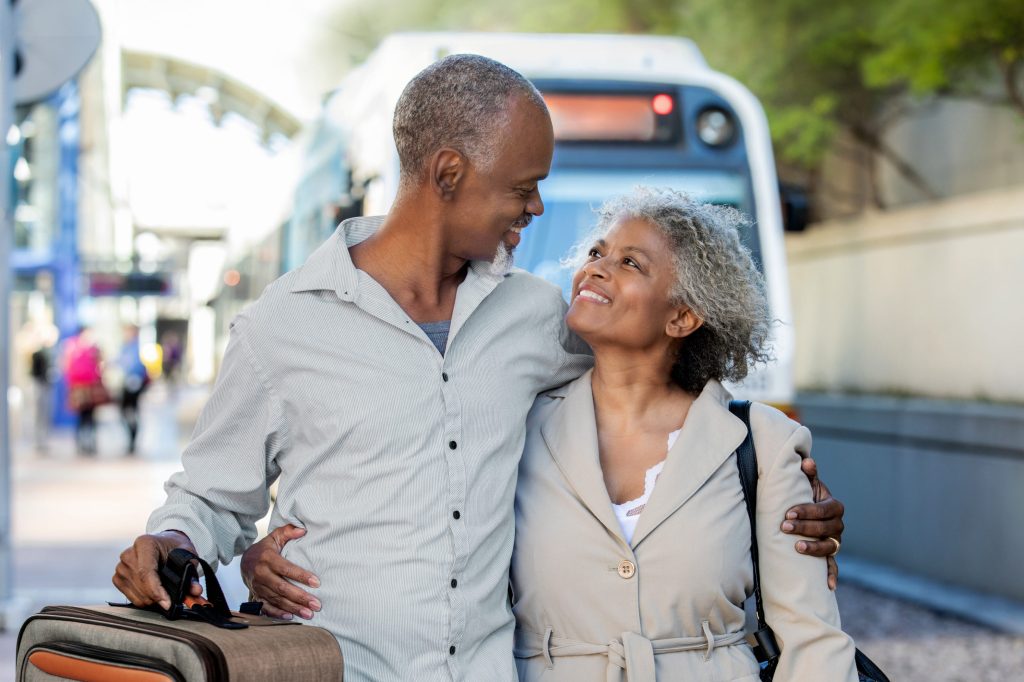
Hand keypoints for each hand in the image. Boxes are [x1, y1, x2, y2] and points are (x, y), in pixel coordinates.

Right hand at [113, 530, 196, 609]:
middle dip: (158, 598)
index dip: (156, 590)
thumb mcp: (187, 556)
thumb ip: (191, 574)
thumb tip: (195, 591)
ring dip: (152, 600)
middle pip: (141, 586)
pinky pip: (131, 598)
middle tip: (172, 599)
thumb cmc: (174, 548)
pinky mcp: (118, 578)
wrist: (164, 544)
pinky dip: (145, 599)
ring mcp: (121, 567)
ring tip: (164, 593)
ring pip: (136, 595)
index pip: (146, 572)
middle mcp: (128, 554)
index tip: (168, 603)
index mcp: (144, 543)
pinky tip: (154, 592)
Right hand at [240, 524, 320, 619]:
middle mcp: (261, 574)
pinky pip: (266, 607)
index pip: (286, 568)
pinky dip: (277, 614)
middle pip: (282, 588)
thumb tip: (303, 530)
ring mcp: (258, 587)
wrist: (245, 561)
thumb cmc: (265, 549)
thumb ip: (288, 531)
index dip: (301, 576)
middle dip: (300, 597)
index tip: (316, 582)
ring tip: (309, 614)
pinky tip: (290, 617)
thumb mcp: (275, 537)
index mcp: (267, 558)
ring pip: (276, 600)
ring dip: (293, 608)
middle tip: (316, 604)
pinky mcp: (256, 596)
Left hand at [782, 457, 844, 589]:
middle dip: (805, 527)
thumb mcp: (809, 485)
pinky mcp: (830, 555)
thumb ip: (809, 475)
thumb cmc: (807, 497)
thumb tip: (806, 461)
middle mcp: (838, 525)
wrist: (812, 513)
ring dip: (815, 548)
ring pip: (829, 547)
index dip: (807, 511)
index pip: (824, 510)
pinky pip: (833, 566)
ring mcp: (835, 541)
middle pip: (825, 528)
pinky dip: (832, 576)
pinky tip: (828, 586)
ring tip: (797, 547)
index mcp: (835, 507)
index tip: (789, 513)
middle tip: (784, 526)